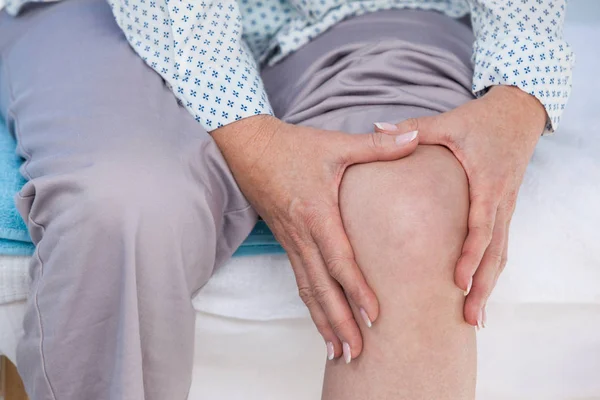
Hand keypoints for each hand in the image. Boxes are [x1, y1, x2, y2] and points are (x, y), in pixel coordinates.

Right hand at [212, 115, 418, 360]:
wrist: (249, 147)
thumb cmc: (294, 147)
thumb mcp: (336, 144)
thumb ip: (377, 146)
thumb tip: (414, 138)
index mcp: (317, 214)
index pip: (339, 260)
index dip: (357, 290)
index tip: (374, 317)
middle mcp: (302, 235)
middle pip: (322, 288)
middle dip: (339, 322)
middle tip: (356, 352)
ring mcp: (291, 241)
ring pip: (308, 290)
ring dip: (323, 322)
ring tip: (338, 352)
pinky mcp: (286, 242)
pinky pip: (300, 280)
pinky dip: (311, 305)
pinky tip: (321, 320)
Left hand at [375, 86, 546, 327]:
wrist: (519, 113)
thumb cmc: (481, 120)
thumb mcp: (449, 122)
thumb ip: (414, 128)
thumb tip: (376, 125)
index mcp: (487, 183)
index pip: (480, 227)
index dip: (470, 256)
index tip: (456, 281)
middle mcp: (501, 200)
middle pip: (495, 252)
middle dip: (482, 287)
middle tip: (469, 320)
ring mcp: (507, 207)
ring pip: (502, 254)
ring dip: (489, 286)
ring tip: (475, 318)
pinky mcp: (506, 209)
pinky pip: (502, 246)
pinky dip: (492, 271)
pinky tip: (481, 291)